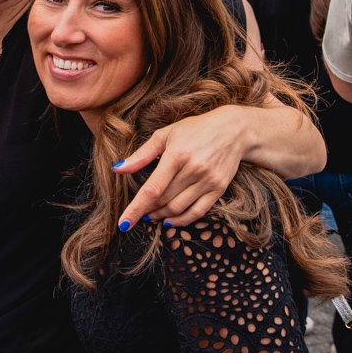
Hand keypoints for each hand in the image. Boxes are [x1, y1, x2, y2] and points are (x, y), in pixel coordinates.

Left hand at [113, 108, 249, 229]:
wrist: (233, 130)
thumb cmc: (195, 129)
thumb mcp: (165, 135)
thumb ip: (141, 154)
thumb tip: (117, 168)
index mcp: (177, 155)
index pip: (152, 189)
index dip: (136, 208)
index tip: (123, 223)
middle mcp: (193, 170)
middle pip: (164, 200)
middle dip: (147, 211)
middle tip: (138, 213)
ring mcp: (207, 181)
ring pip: (178, 208)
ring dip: (161, 216)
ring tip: (151, 215)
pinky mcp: (218, 189)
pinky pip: (198, 212)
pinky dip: (181, 220)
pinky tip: (170, 220)